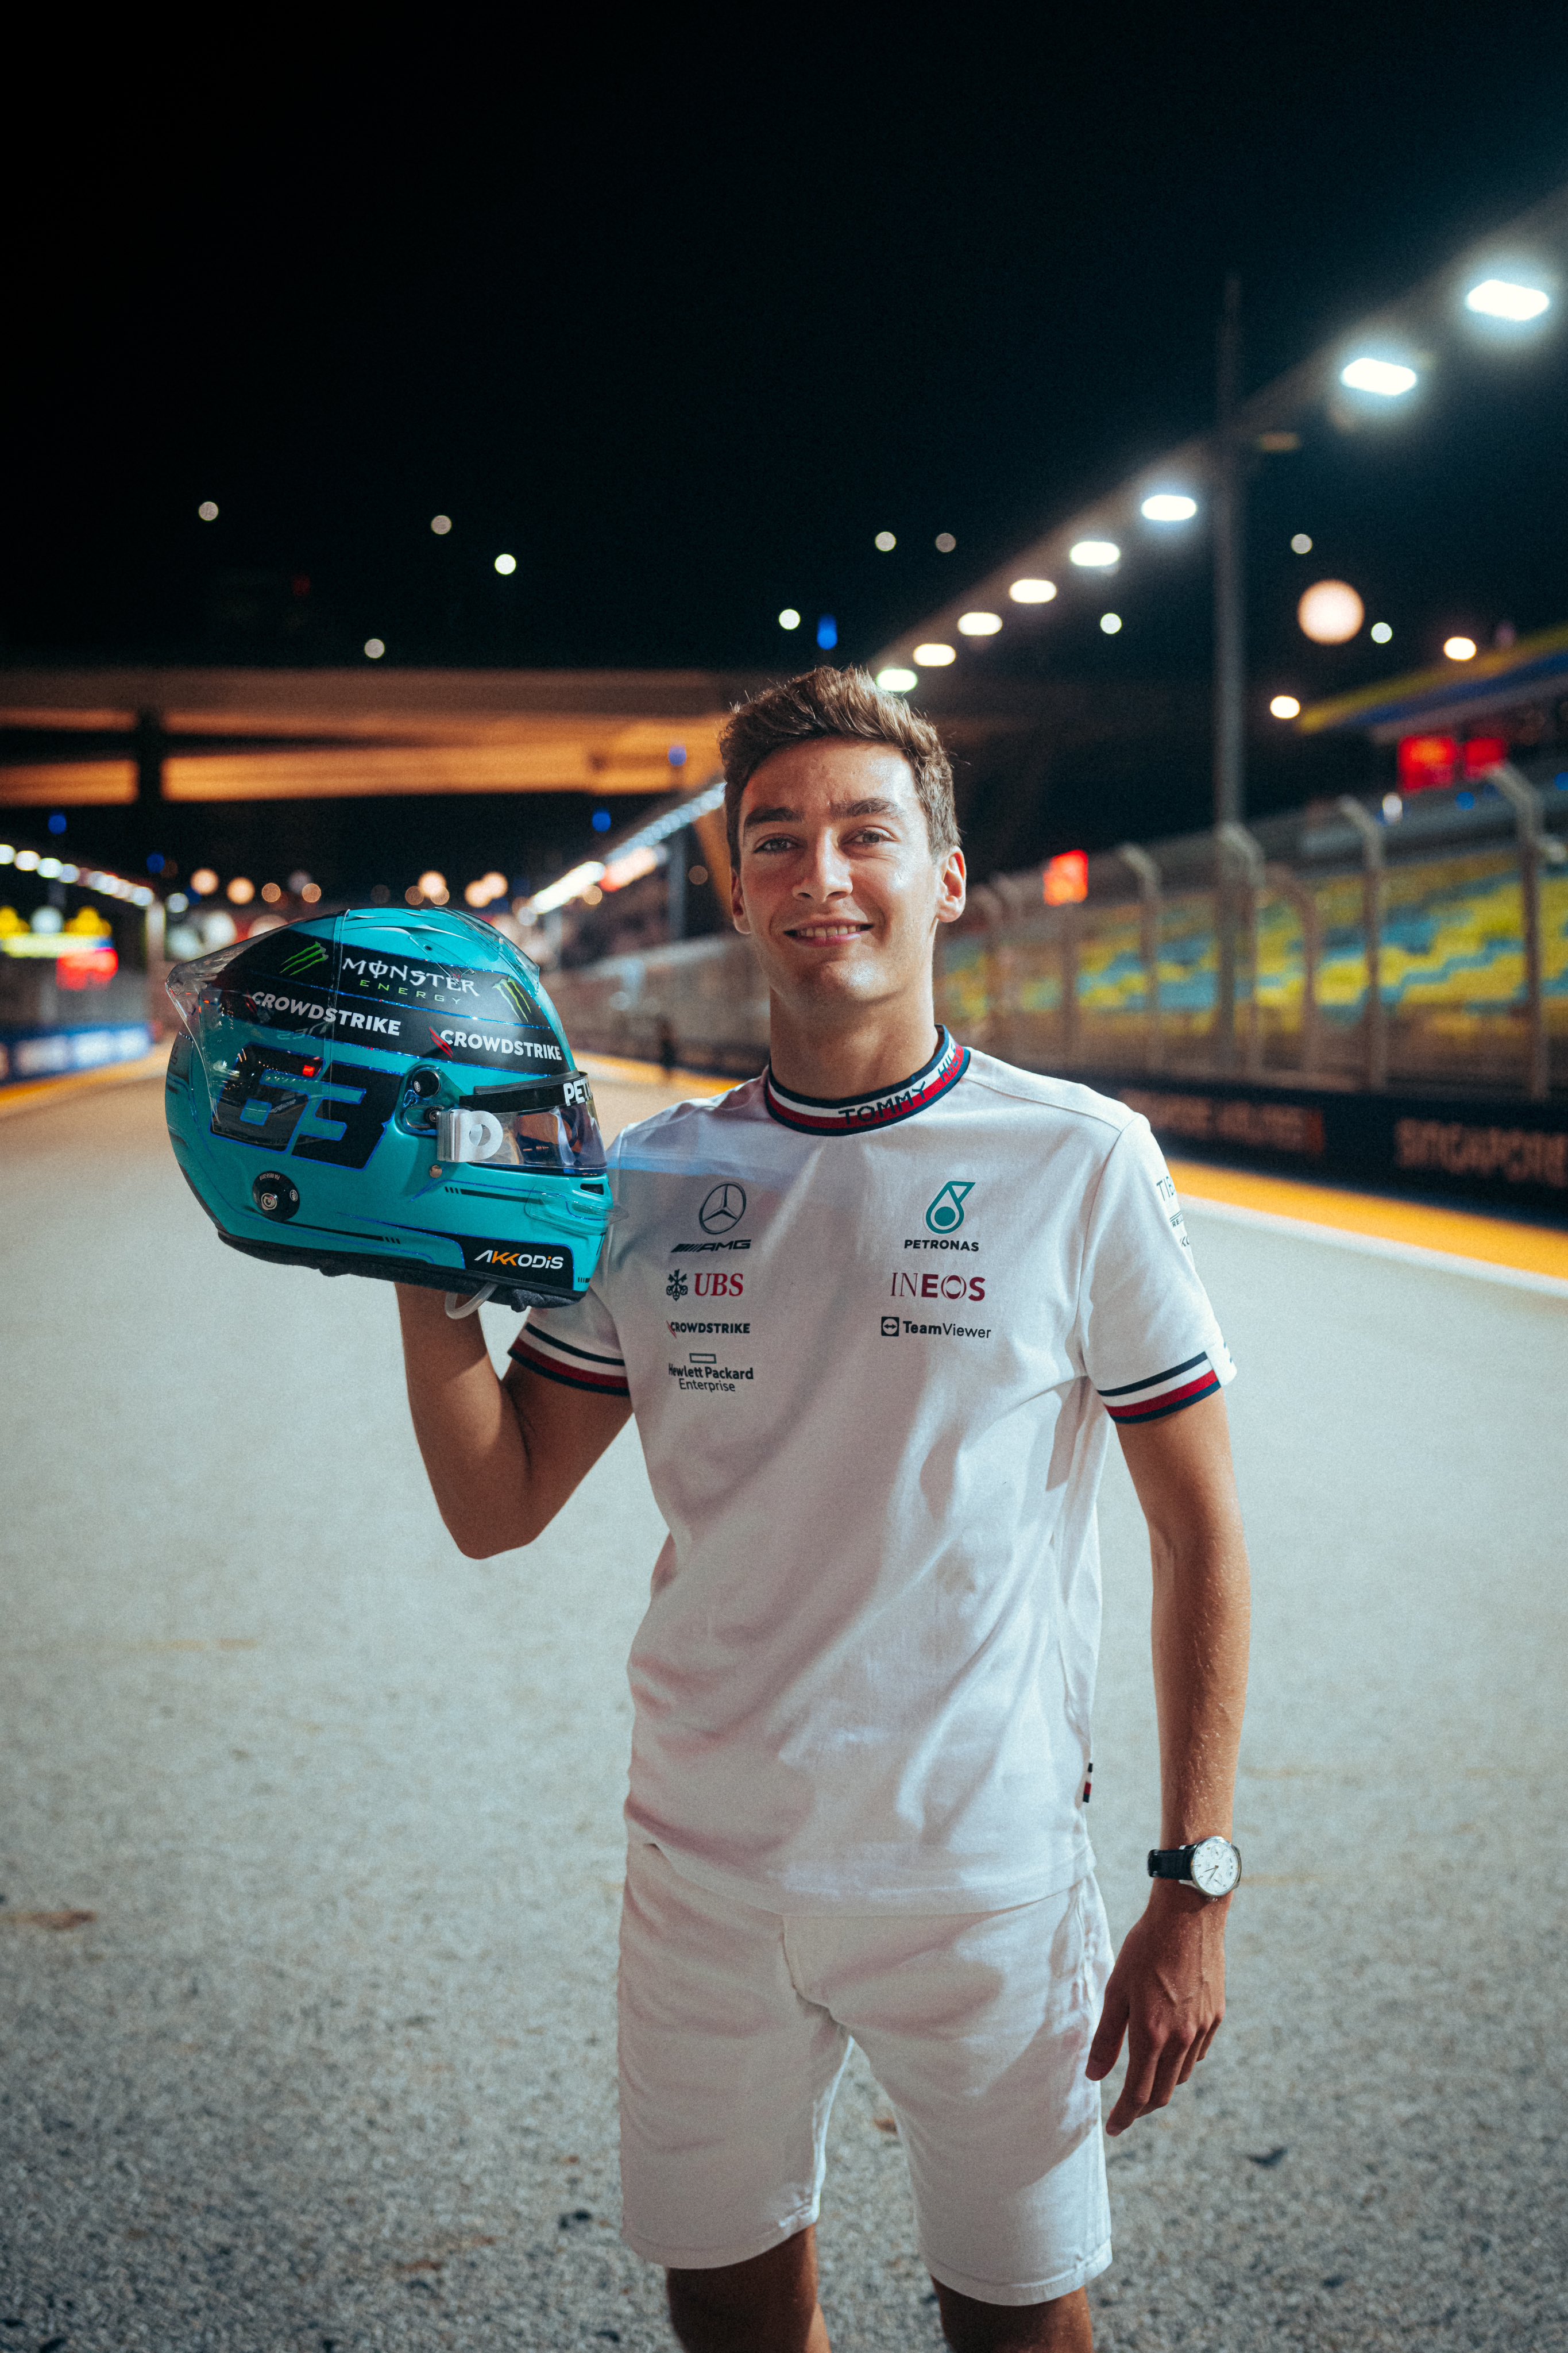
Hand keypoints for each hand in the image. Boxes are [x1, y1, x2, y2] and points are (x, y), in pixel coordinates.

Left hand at [1086, 1880, 1227, 2135]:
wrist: (1189, 1916)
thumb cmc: (1145, 1948)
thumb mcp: (1117, 1989)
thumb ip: (1107, 2037)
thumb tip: (1094, 2076)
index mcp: (1152, 2034)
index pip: (1138, 2094)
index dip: (1124, 2116)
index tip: (1113, 2128)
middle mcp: (1181, 2038)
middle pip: (1163, 2092)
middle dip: (1142, 2108)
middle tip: (1126, 2111)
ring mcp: (1203, 2028)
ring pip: (1182, 2074)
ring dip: (1162, 2084)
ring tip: (1144, 2078)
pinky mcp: (1217, 2015)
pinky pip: (1198, 2052)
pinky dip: (1182, 2061)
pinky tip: (1170, 2049)